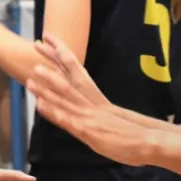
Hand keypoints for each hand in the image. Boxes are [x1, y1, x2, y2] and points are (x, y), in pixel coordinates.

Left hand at [28, 36, 155, 165]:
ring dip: (47, 85)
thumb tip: (86, 106)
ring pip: (64, 96)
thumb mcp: (109, 118)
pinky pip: (67, 119)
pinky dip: (53, 112)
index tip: (51, 40)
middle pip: (68, 77)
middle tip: (36, 45)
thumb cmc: (131, 133)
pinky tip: (40, 105)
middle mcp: (91, 102)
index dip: (63, 55)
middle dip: (52, 61)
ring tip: (31, 73)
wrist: (148, 141)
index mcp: (96, 97)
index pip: (77, 70)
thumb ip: (96, 110)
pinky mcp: (88, 131)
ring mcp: (88, 115)